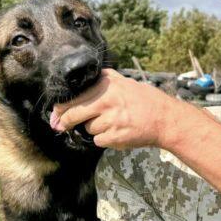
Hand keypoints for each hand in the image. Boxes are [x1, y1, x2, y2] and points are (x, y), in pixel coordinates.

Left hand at [50, 69, 173, 149]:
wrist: (164, 119)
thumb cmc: (142, 100)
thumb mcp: (122, 82)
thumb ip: (101, 81)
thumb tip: (74, 91)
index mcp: (106, 85)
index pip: (74, 97)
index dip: (61, 107)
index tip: (56, 113)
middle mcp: (107, 100)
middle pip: (74, 114)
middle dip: (65, 122)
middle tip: (59, 126)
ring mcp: (111, 119)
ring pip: (88, 129)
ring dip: (93, 129)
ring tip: (110, 123)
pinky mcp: (115, 136)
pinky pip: (98, 140)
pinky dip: (104, 139)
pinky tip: (116, 133)